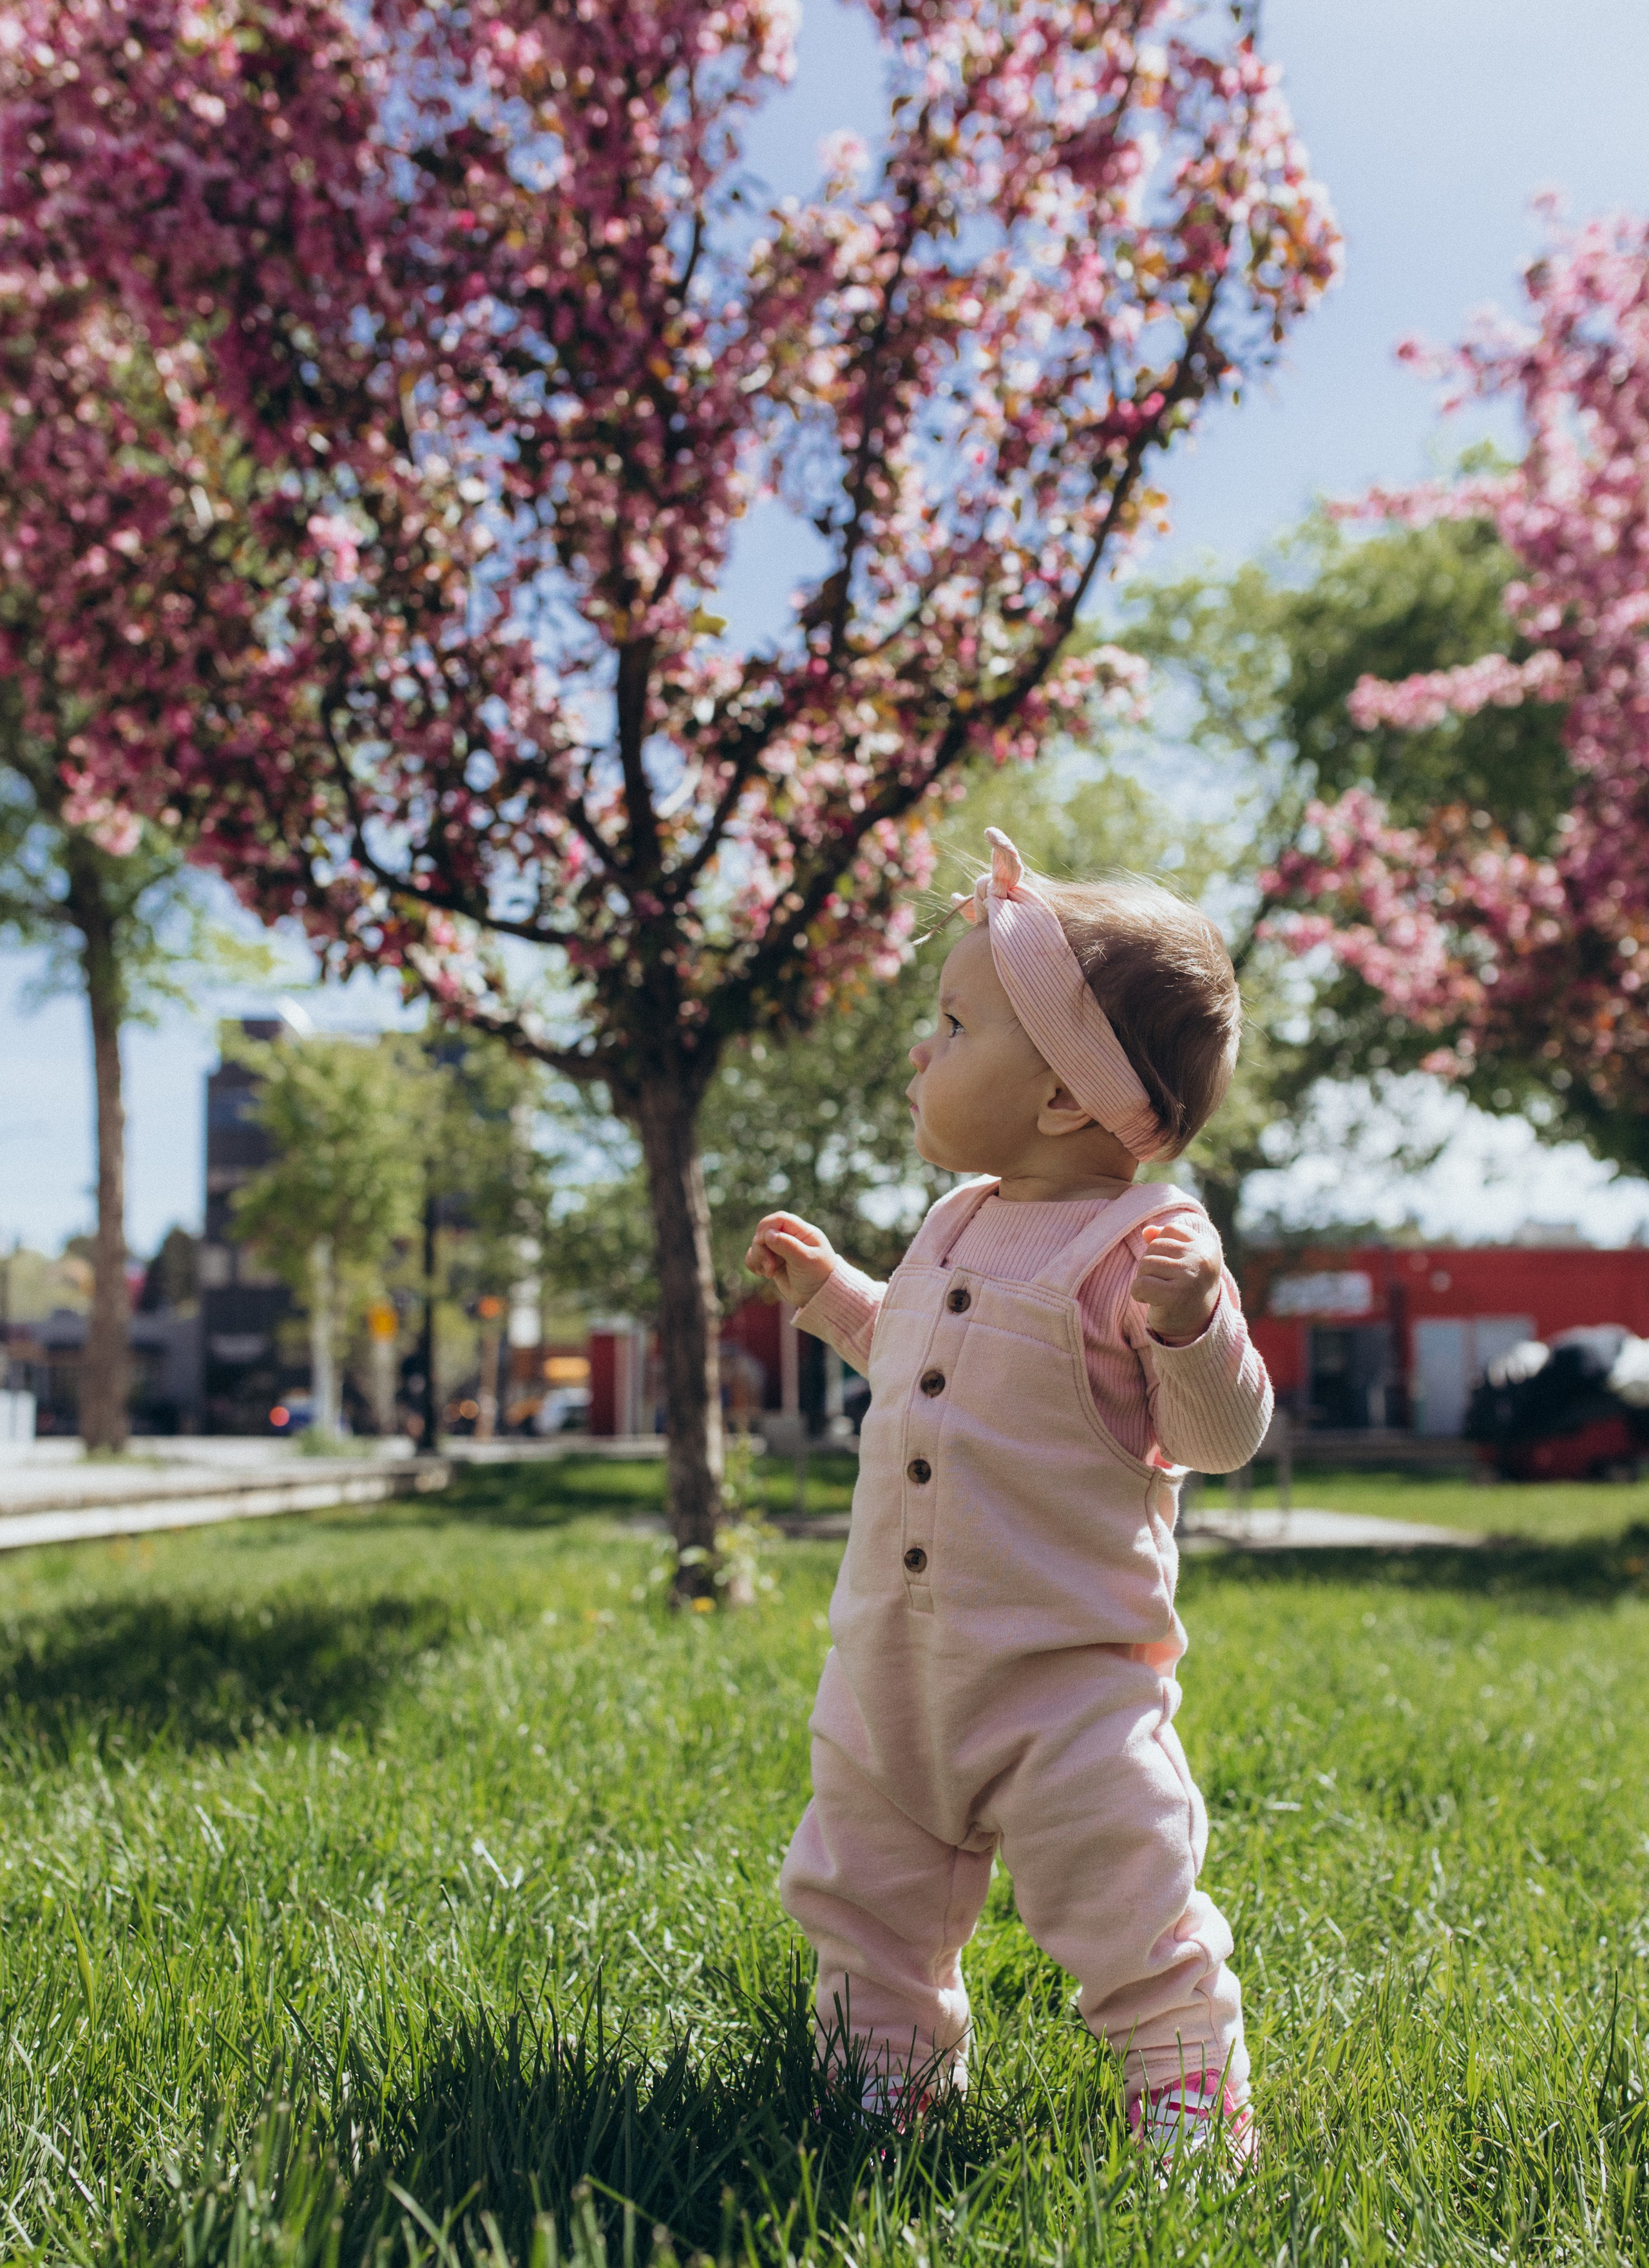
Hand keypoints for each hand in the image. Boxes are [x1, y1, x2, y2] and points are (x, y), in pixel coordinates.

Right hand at [745, 1212, 837, 1307]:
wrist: (818, 1298)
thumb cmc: (819, 1277)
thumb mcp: (806, 1260)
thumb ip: (788, 1246)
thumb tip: (768, 1234)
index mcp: (802, 1232)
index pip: (779, 1219)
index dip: (767, 1227)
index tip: (763, 1242)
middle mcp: (790, 1238)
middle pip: (765, 1231)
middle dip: (761, 1247)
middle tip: (770, 1266)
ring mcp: (780, 1250)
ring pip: (757, 1244)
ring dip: (757, 1257)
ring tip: (769, 1273)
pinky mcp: (772, 1262)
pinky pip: (754, 1256)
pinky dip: (753, 1263)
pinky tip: (763, 1273)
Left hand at [1131, 1219, 1222, 1344]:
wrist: (1196, 1328)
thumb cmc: (1187, 1290)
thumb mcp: (1183, 1262)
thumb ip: (1167, 1242)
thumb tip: (1147, 1230)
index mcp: (1207, 1248)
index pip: (1170, 1230)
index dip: (1161, 1248)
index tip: (1172, 1269)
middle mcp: (1201, 1260)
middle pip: (1155, 1246)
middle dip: (1150, 1265)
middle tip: (1163, 1284)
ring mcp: (1189, 1277)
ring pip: (1146, 1264)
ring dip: (1144, 1279)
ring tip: (1159, 1292)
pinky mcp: (1174, 1296)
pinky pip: (1140, 1284)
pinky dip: (1138, 1293)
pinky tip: (1149, 1300)